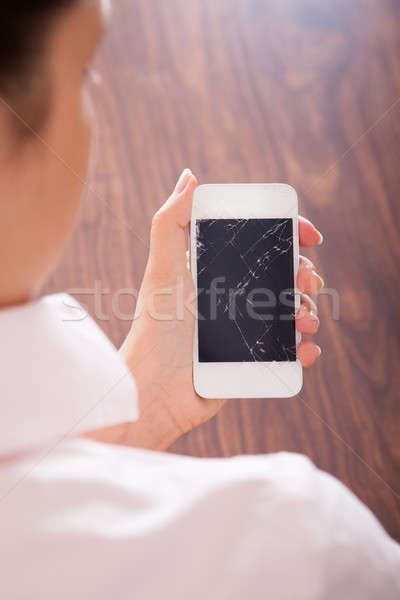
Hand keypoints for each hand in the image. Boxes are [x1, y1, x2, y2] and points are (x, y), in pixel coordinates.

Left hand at [93, 170, 323, 450]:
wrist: (156, 392)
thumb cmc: (155, 330)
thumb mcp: (163, 272)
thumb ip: (170, 223)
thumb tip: (190, 177)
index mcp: (215, 270)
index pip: (259, 243)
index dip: (288, 234)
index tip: (309, 235)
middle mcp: (232, 295)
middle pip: (283, 275)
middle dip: (304, 273)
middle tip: (307, 282)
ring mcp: (245, 328)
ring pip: (292, 310)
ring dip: (310, 310)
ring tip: (305, 319)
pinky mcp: (253, 359)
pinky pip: (290, 350)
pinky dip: (305, 348)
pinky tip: (306, 349)